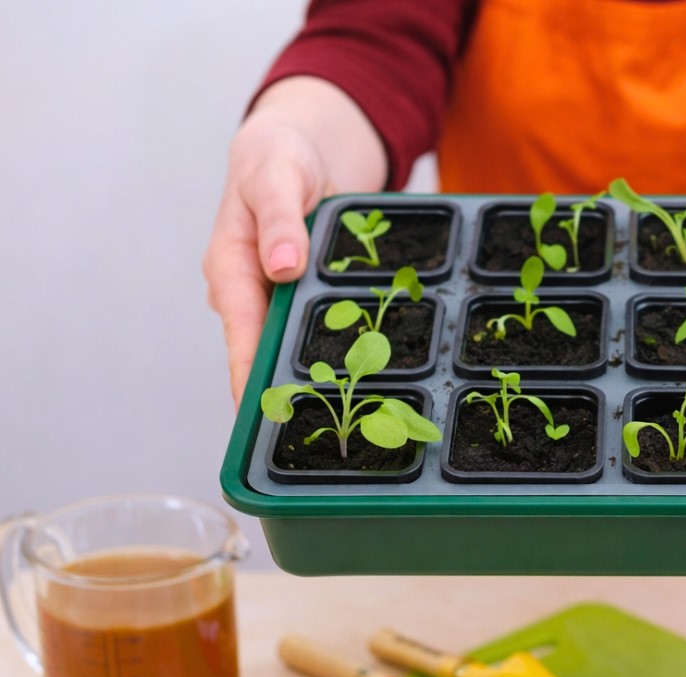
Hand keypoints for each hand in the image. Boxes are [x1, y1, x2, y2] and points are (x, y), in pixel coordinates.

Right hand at [203, 78, 385, 407]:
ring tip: (344, 419)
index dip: (251, 377)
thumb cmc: (278, 155)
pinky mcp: (304, 293)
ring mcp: (278, 294)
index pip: (241, 334)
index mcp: (231, 268)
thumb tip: (282, 266)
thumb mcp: (278, 176)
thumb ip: (281, 219)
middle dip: (284, 391)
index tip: (262, 416)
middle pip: (266, 351)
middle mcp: (250, 290)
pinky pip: (317, 327)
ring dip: (313, 376)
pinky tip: (365, 377)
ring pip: (292, 344)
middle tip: (315, 433)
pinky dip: (334, 349)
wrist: (301, 143)